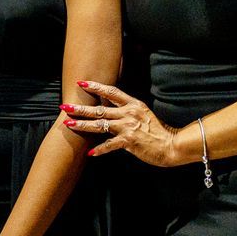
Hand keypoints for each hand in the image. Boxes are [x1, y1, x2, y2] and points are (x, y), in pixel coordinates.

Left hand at [64, 80, 182, 163]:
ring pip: (100, 124)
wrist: (171, 145)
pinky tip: (90, 152)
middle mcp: (129, 113)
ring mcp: (128, 127)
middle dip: (80, 108)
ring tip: (68, 123)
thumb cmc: (157, 131)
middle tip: (65, 106)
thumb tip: (111, 109)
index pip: (111, 92)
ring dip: (83, 125)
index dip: (95, 87)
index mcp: (133, 104)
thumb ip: (128, 110)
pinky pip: (109, 144)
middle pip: (100, 109)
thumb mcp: (144, 113)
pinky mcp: (129, 141)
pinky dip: (99, 149)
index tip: (81, 83)